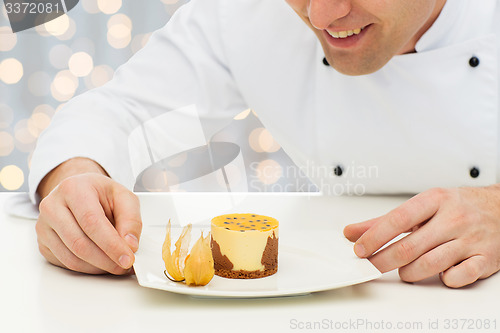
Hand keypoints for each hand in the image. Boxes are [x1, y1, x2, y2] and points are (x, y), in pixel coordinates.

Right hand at [36, 173, 141, 273]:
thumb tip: (130, 245)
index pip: (91, 222)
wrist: (79, 192)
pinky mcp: (43, 244)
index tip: (127, 257)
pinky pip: (65, 264)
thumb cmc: (100, 194)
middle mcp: (52, 206)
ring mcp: (44, 227)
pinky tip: (102, 263)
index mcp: (73, 188)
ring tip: (116, 265)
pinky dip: (87, 269)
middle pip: (79, 243)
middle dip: (106, 260)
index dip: (111, 244)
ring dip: (98, 267)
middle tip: (125, 266)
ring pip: (71, 258)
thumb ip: (131, 219)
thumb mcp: (123, 197)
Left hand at [344, 186, 499, 287]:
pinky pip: (458, 277)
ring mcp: (470, 240)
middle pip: (409, 247)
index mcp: (434, 200)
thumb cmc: (457, 207)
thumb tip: (352, 232)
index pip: (397, 220)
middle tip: (372, 267)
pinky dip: (444, 280)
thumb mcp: (422, 206)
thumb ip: (385, 221)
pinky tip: (439, 275)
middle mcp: (453, 219)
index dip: (374, 237)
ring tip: (403, 271)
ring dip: (409, 273)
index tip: (360, 249)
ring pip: (430, 264)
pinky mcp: (485, 259)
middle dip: (383, 261)